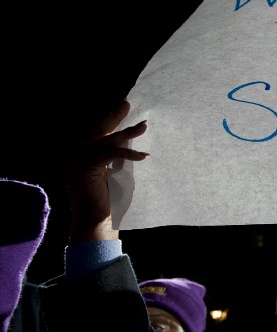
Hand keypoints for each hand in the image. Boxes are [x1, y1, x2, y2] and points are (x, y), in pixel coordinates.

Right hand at [69, 100, 148, 242]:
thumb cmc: (111, 206)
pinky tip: (142, 155)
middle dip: (113, 118)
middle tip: (127, 103)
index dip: (111, 122)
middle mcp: (78, 158)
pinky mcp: (84, 171)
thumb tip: (133, 147)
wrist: (97, 228)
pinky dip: (125, 154)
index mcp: (85, 159)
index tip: (125, 109)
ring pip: (104, 142)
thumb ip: (119, 161)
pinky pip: (107, 155)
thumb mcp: (118, 177)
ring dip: (125, 134)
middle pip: (98, 133)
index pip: (99, 136)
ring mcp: (78, 164)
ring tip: (143, 127)